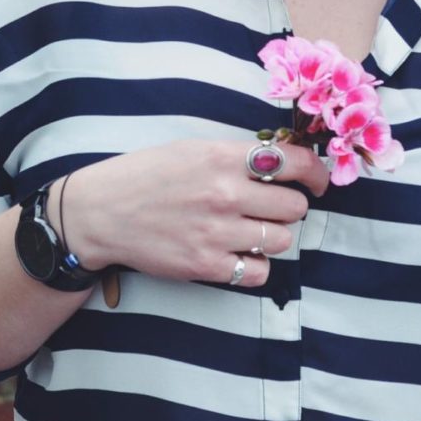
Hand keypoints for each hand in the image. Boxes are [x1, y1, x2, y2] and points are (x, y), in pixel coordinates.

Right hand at [58, 138, 329, 288]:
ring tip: (251, 230)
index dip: (316, 173)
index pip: (293, 162)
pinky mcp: (206, 266)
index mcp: (223, 157)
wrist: (101, 212)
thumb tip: (284, 159)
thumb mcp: (193, 148)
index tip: (318, 182)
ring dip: (274, 236)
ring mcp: (216, 232)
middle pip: (295, 207)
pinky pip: (258, 272)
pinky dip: (255, 265)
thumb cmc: (147, 175)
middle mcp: (224, 193)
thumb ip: (237, 155)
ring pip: (282, 240)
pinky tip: (239, 253)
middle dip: (290, 207)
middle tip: (272, 207)